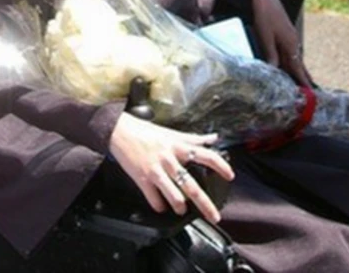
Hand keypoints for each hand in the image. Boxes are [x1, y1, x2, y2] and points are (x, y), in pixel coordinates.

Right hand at [108, 113, 233, 222]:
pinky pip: (154, 199)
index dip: (220, 165)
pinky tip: (161, 207)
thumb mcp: (172, 133)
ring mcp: (156, 170)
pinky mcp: (142, 179)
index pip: (206, 155)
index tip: (230, 176)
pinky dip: (159, 206)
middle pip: (192, 185)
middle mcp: (169, 159)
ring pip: (174, 195)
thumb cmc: (146, 132)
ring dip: (180, 206)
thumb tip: (213, 138)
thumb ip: (194, 138)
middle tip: (214, 216)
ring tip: (182, 210)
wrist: (119, 131)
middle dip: (205, 204)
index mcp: (178, 146)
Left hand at [251, 0, 311, 85]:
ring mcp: (290, 37)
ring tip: (301, 81)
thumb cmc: (264, 17)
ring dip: (296, 69)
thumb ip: (271, 55)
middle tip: (309, 91)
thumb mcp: (266, 37)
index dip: (303, 80)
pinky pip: (289, 51)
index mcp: (290, 44)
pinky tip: (288, 64)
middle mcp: (293, 41)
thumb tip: (275, 70)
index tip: (310, 91)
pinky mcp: (285, 33)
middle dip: (303, 77)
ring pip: (294, 58)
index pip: (298, 67)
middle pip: (298, 64)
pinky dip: (290, 60)